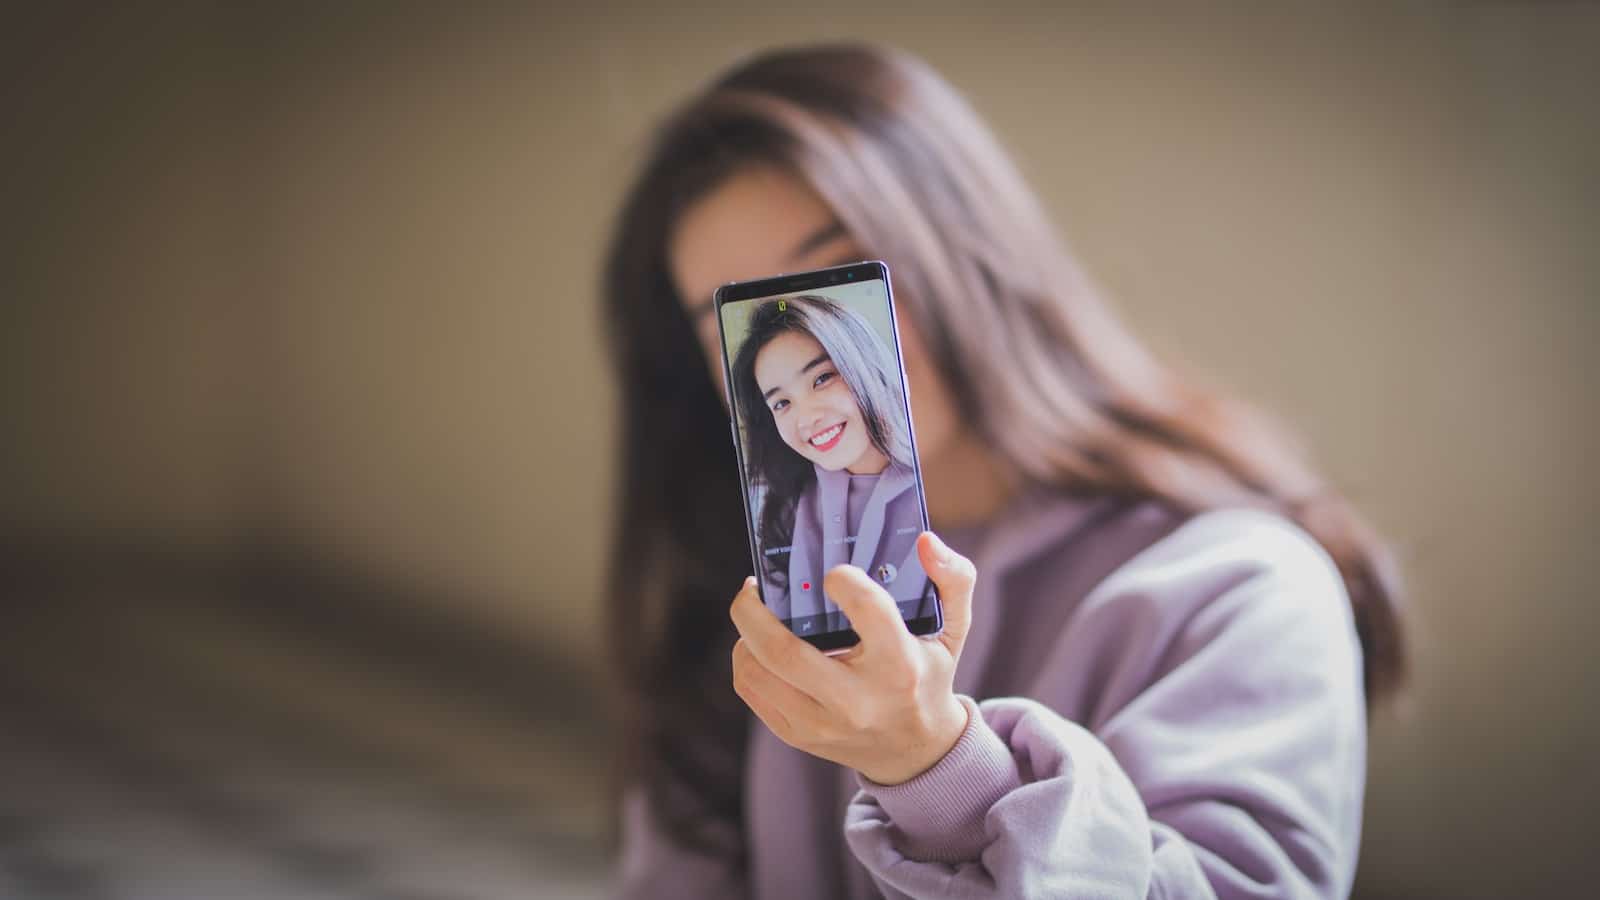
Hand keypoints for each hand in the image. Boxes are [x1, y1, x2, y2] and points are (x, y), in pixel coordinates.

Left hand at [729, 531, 977, 784]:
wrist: (915, 750)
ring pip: (756, 671)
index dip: (844, 581)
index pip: (867, 612)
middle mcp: (857, 701)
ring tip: (757, 612)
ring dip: (746, 633)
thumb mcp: (953, 630)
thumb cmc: (928, 676)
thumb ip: (953, 579)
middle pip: (782, 649)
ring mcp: (822, 724)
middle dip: (752, 609)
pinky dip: (747, 659)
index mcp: (900, 668)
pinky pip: (751, 690)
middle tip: (755, 585)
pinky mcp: (797, 735)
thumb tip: (924, 541)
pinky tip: (760, 643)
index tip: (833, 572)